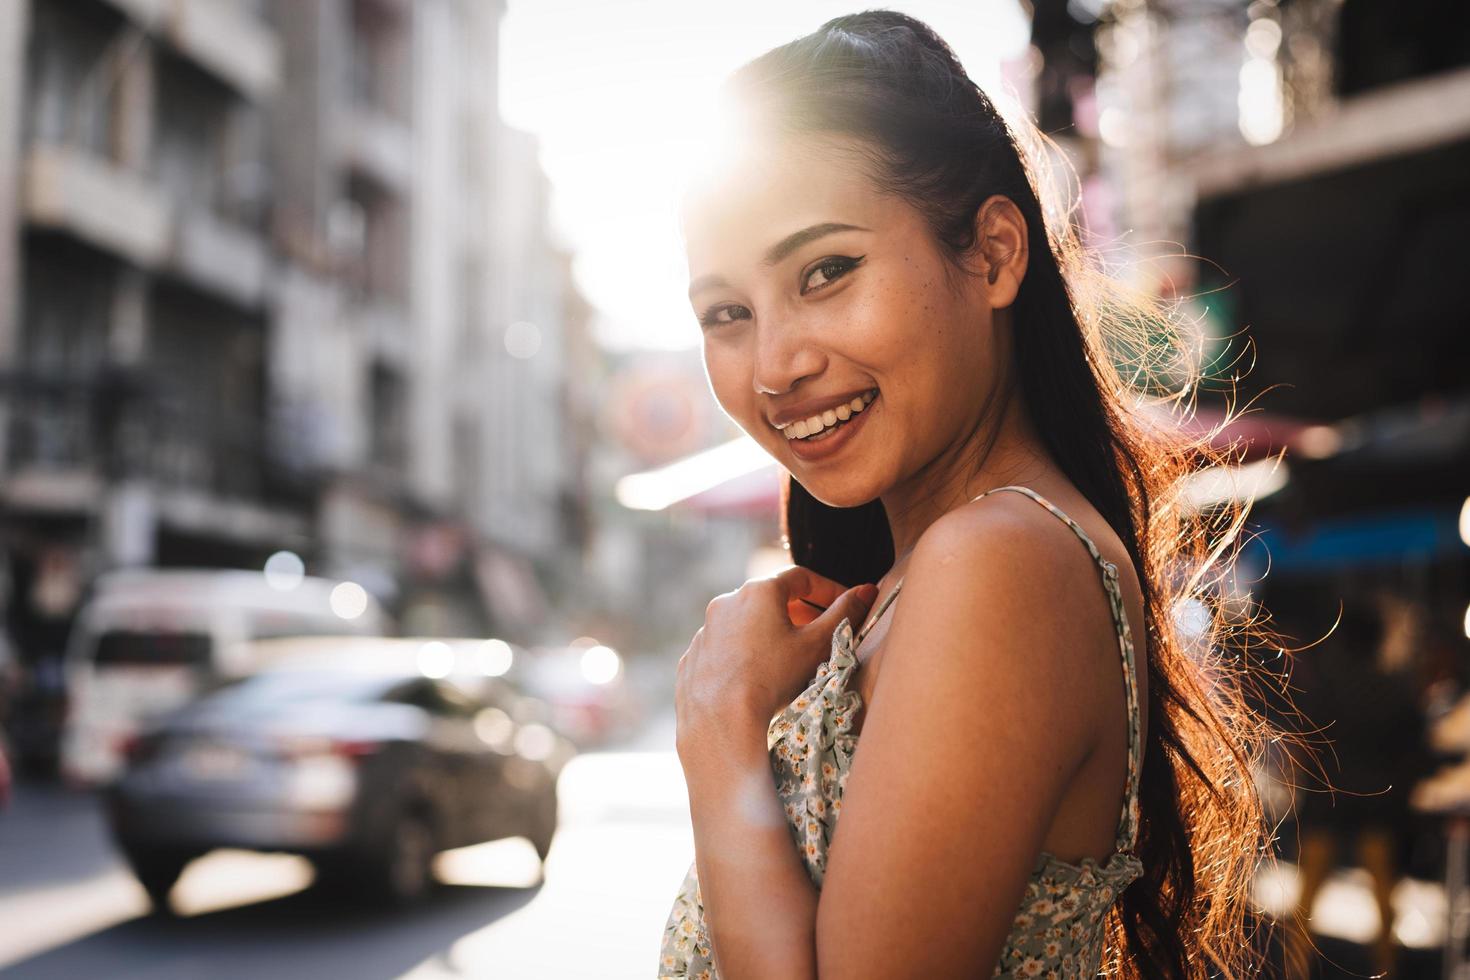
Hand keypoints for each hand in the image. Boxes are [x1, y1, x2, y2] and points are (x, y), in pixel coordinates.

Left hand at [675, 566, 877, 766]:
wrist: (720, 720)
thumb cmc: (773, 678)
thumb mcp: (817, 644)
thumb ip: (844, 613)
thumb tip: (867, 590)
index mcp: (759, 591)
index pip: (801, 578)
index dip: (828, 589)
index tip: (846, 604)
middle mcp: (727, 602)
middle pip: (771, 598)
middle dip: (800, 612)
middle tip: (821, 632)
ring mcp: (706, 629)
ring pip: (746, 623)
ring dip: (771, 632)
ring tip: (791, 658)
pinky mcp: (694, 656)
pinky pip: (726, 647)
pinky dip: (745, 653)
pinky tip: (759, 676)